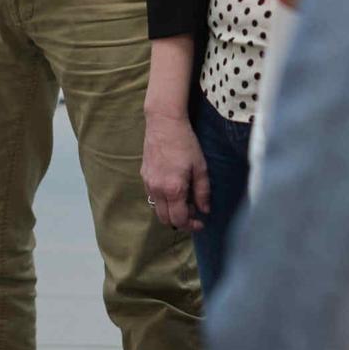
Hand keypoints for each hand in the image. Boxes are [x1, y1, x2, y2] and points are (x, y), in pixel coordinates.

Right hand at [142, 90, 209, 231]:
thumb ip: (203, 192)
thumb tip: (205, 210)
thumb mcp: (200, 167)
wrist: (164, 123)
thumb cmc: (185, 143)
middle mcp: (157, 189)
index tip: (201, 222)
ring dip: (170, 211)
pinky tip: (173, 189)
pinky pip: (152, 196)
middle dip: (180, 221)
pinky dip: (163, 200)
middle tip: (194, 213)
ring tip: (185, 200)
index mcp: (173, 189)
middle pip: (165, 219)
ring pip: (157, 209)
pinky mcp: (143, 176)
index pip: (179, 219)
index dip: (191, 225)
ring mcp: (148, 183)